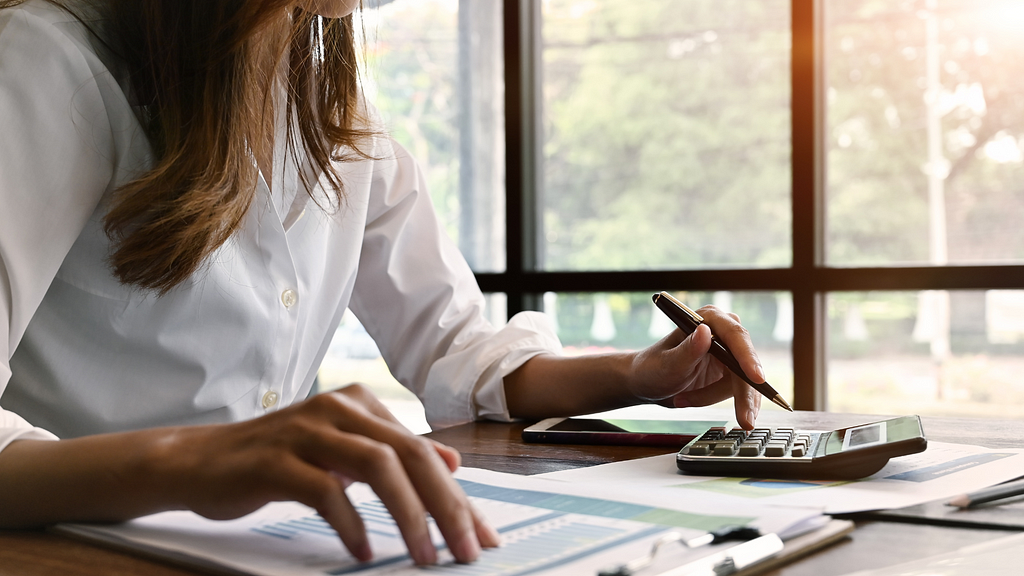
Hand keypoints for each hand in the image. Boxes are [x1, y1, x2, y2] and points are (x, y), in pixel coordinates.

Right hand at [151, 384, 499, 563]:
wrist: (198, 460)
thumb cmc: (278, 460)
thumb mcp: (342, 451)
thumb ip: (393, 453)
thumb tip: (451, 462)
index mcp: (360, 405)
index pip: (423, 452)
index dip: (458, 496)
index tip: (481, 536)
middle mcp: (339, 409)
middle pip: (409, 455)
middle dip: (446, 507)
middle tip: (465, 551)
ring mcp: (306, 430)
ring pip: (376, 466)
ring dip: (408, 515)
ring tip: (424, 555)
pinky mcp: (275, 459)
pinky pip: (324, 490)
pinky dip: (350, 524)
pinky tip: (361, 552)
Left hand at [628, 305, 761, 428]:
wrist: (647, 383)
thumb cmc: (652, 369)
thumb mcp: (667, 364)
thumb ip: (687, 350)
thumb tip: (705, 332)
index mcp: (707, 319)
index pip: (735, 336)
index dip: (748, 357)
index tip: (756, 378)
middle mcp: (722, 332)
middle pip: (745, 363)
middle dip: (743, 393)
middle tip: (745, 420)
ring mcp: (728, 352)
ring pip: (743, 382)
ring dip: (714, 396)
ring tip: (684, 400)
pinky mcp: (730, 371)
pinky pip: (738, 391)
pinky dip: (718, 401)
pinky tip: (693, 400)